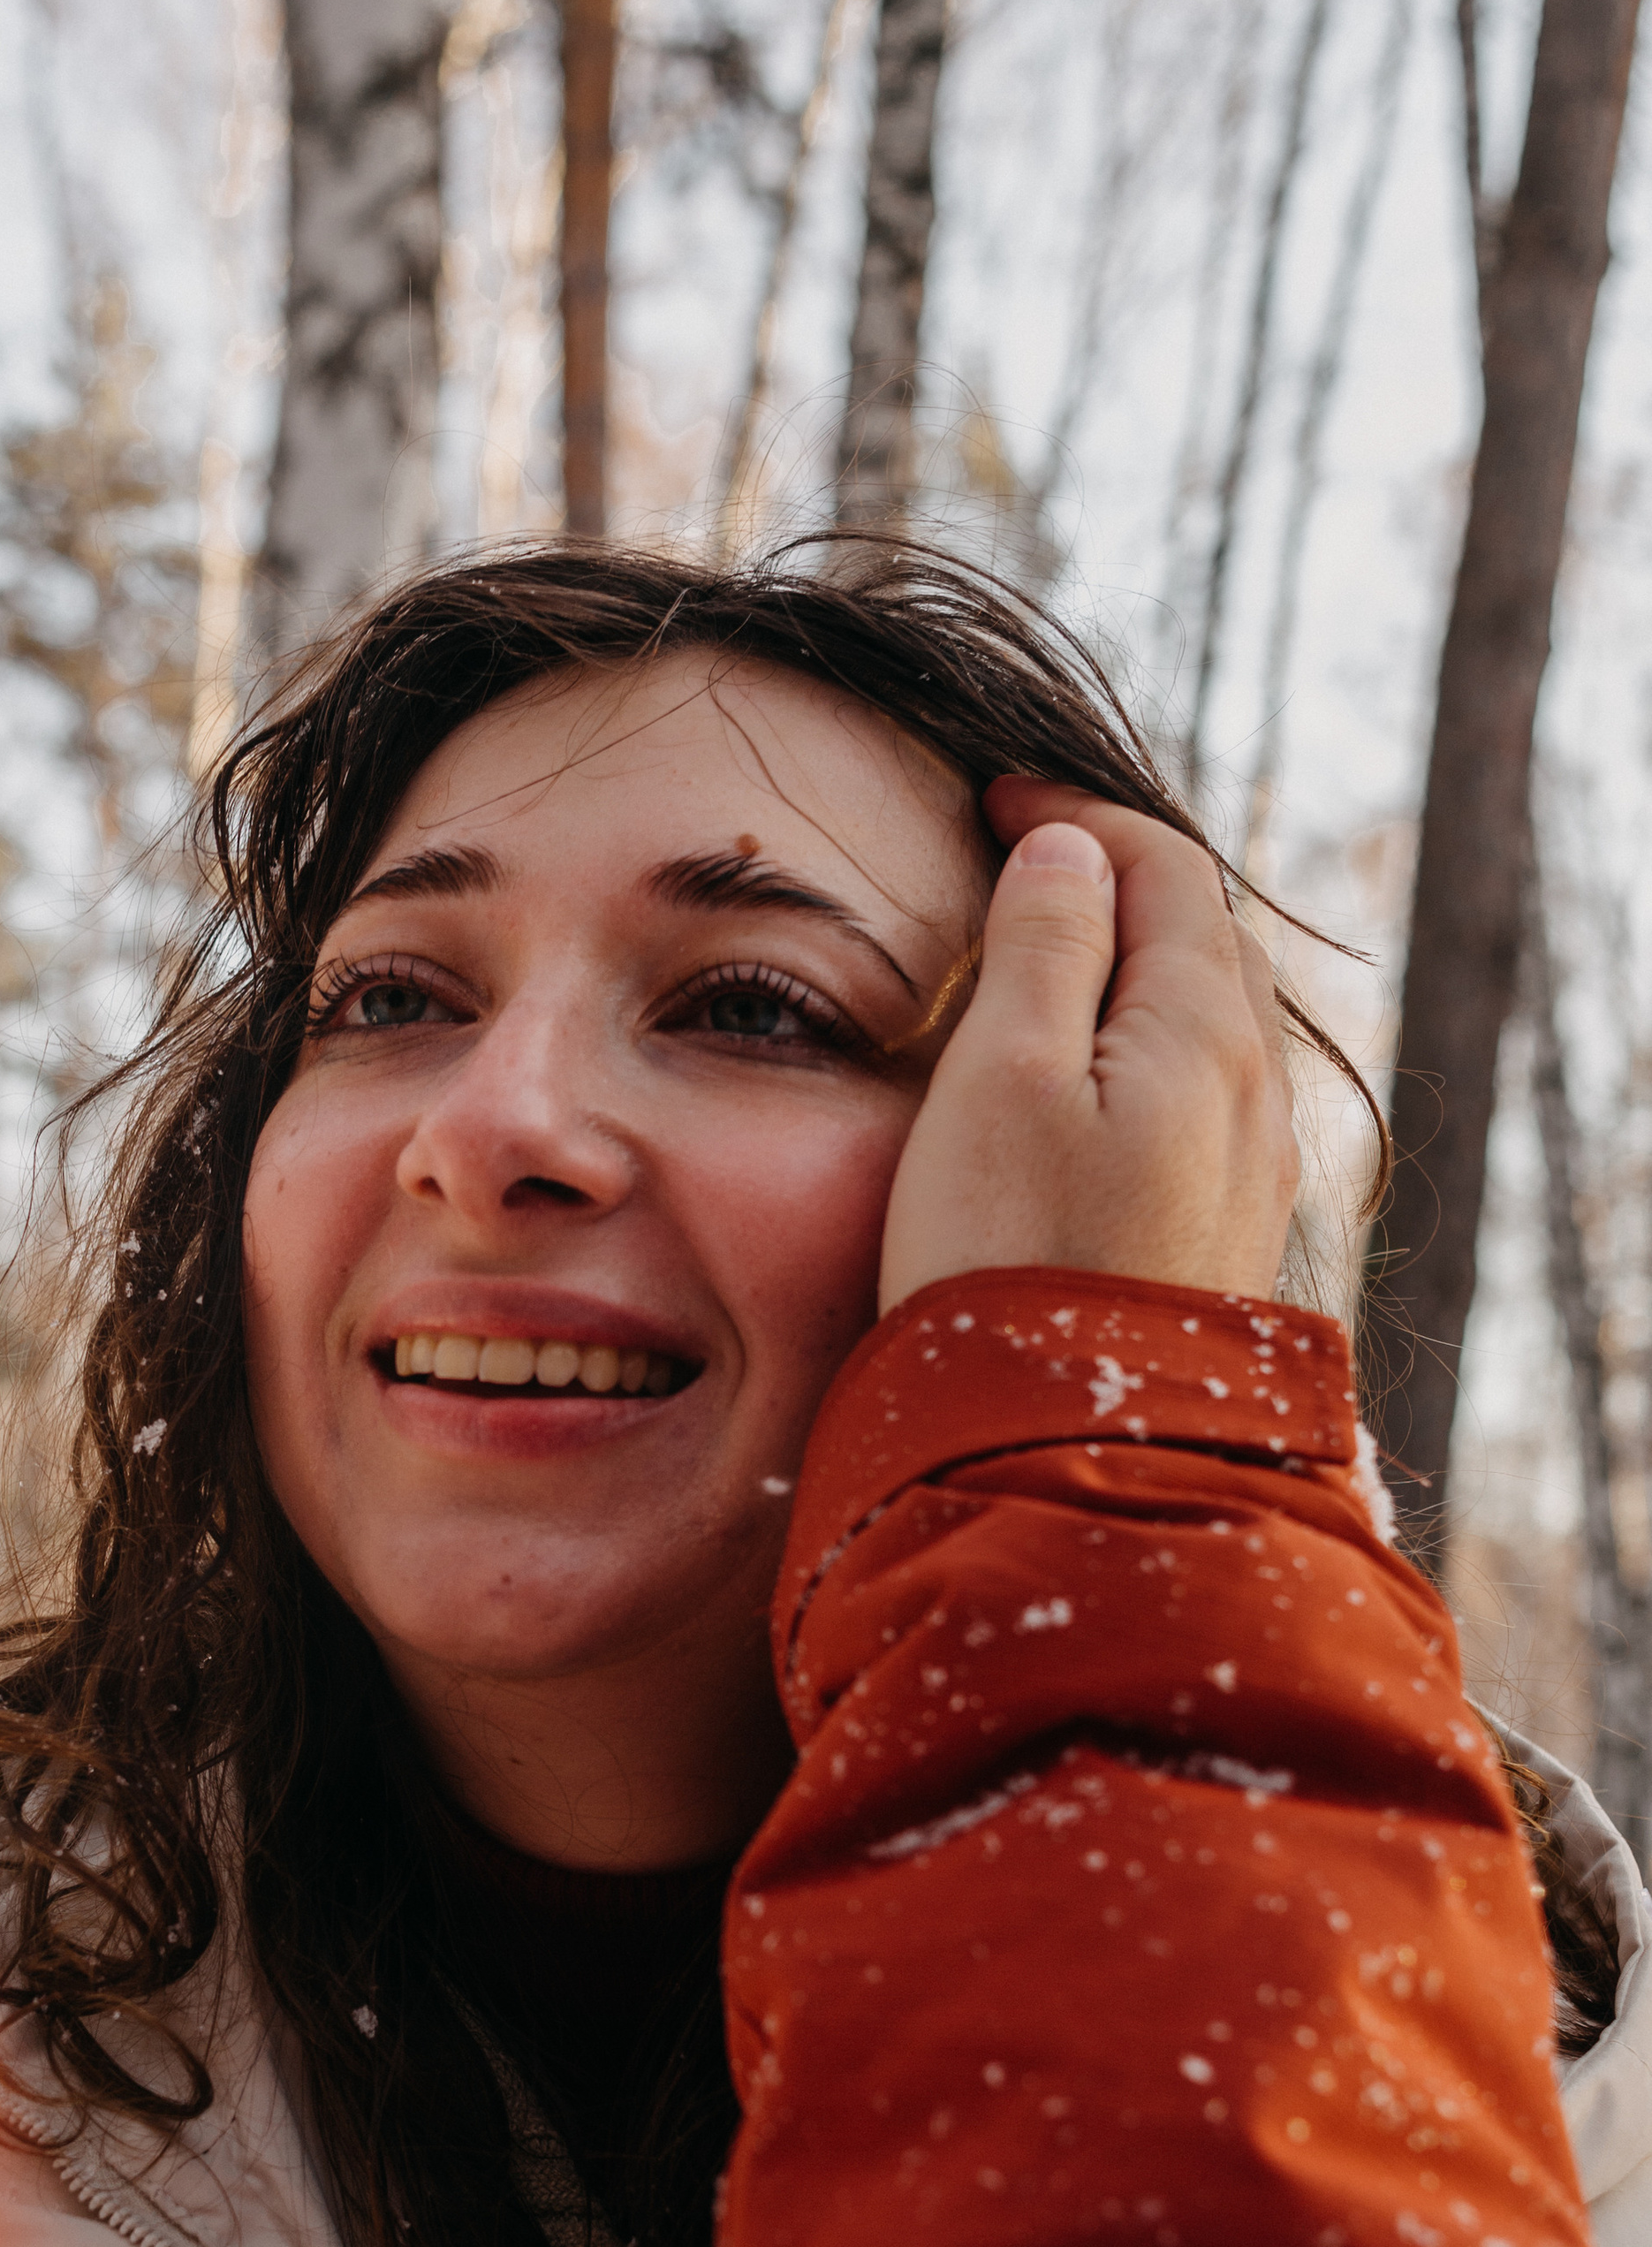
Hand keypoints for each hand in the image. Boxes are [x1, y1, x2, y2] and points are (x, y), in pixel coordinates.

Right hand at [878, 779, 1300, 1313]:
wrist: (1055, 1446)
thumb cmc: (1007, 1259)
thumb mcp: (999, 1076)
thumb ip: (1040, 943)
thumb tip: (1070, 850)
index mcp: (1202, 1029)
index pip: (1163, 867)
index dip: (1077, 815)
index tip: (993, 800)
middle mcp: (1251, 1093)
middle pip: (1198, 939)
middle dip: (1114, 882)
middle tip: (1022, 860)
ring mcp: (1248, 1172)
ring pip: (1201, 1022)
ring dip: (1127, 969)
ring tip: (1044, 959)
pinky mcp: (1220, 1237)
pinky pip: (1195, 1099)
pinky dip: (1138, 1049)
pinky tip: (1082, 1082)